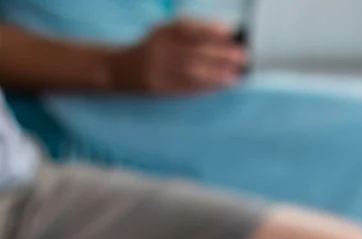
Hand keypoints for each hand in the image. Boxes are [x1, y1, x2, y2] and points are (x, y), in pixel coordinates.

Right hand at [107, 18, 245, 93]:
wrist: (120, 68)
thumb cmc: (153, 47)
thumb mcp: (166, 32)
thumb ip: (191, 31)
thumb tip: (225, 35)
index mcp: (163, 31)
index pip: (188, 28)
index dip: (209, 29)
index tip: (230, 32)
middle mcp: (159, 48)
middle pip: (192, 51)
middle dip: (219, 54)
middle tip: (241, 57)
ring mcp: (157, 69)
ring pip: (190, 71)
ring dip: (215, 74)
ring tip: (234, 76)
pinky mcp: (157, 87)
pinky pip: (184, 87)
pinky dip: (204, 86)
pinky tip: (218, 86)